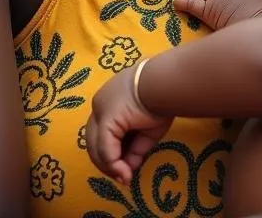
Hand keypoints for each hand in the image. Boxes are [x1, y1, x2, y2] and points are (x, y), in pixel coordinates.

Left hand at [86, 65, 171, 183]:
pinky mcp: (106, 120)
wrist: (167, 83)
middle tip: (123, 176)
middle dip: (108, 163)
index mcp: (111, 100)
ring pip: (96, 149)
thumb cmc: (162, 98)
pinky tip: (126, 174)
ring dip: (110, 167)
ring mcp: (100, 112)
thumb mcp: (147, 128)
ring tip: (126, 178)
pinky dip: (114, 165)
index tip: (125, 166)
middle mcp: (101, 105)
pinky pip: (106, 150)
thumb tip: (128, 168)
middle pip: (94, 142)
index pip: (102, 132)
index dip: (112, 152)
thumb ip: (135, 146)